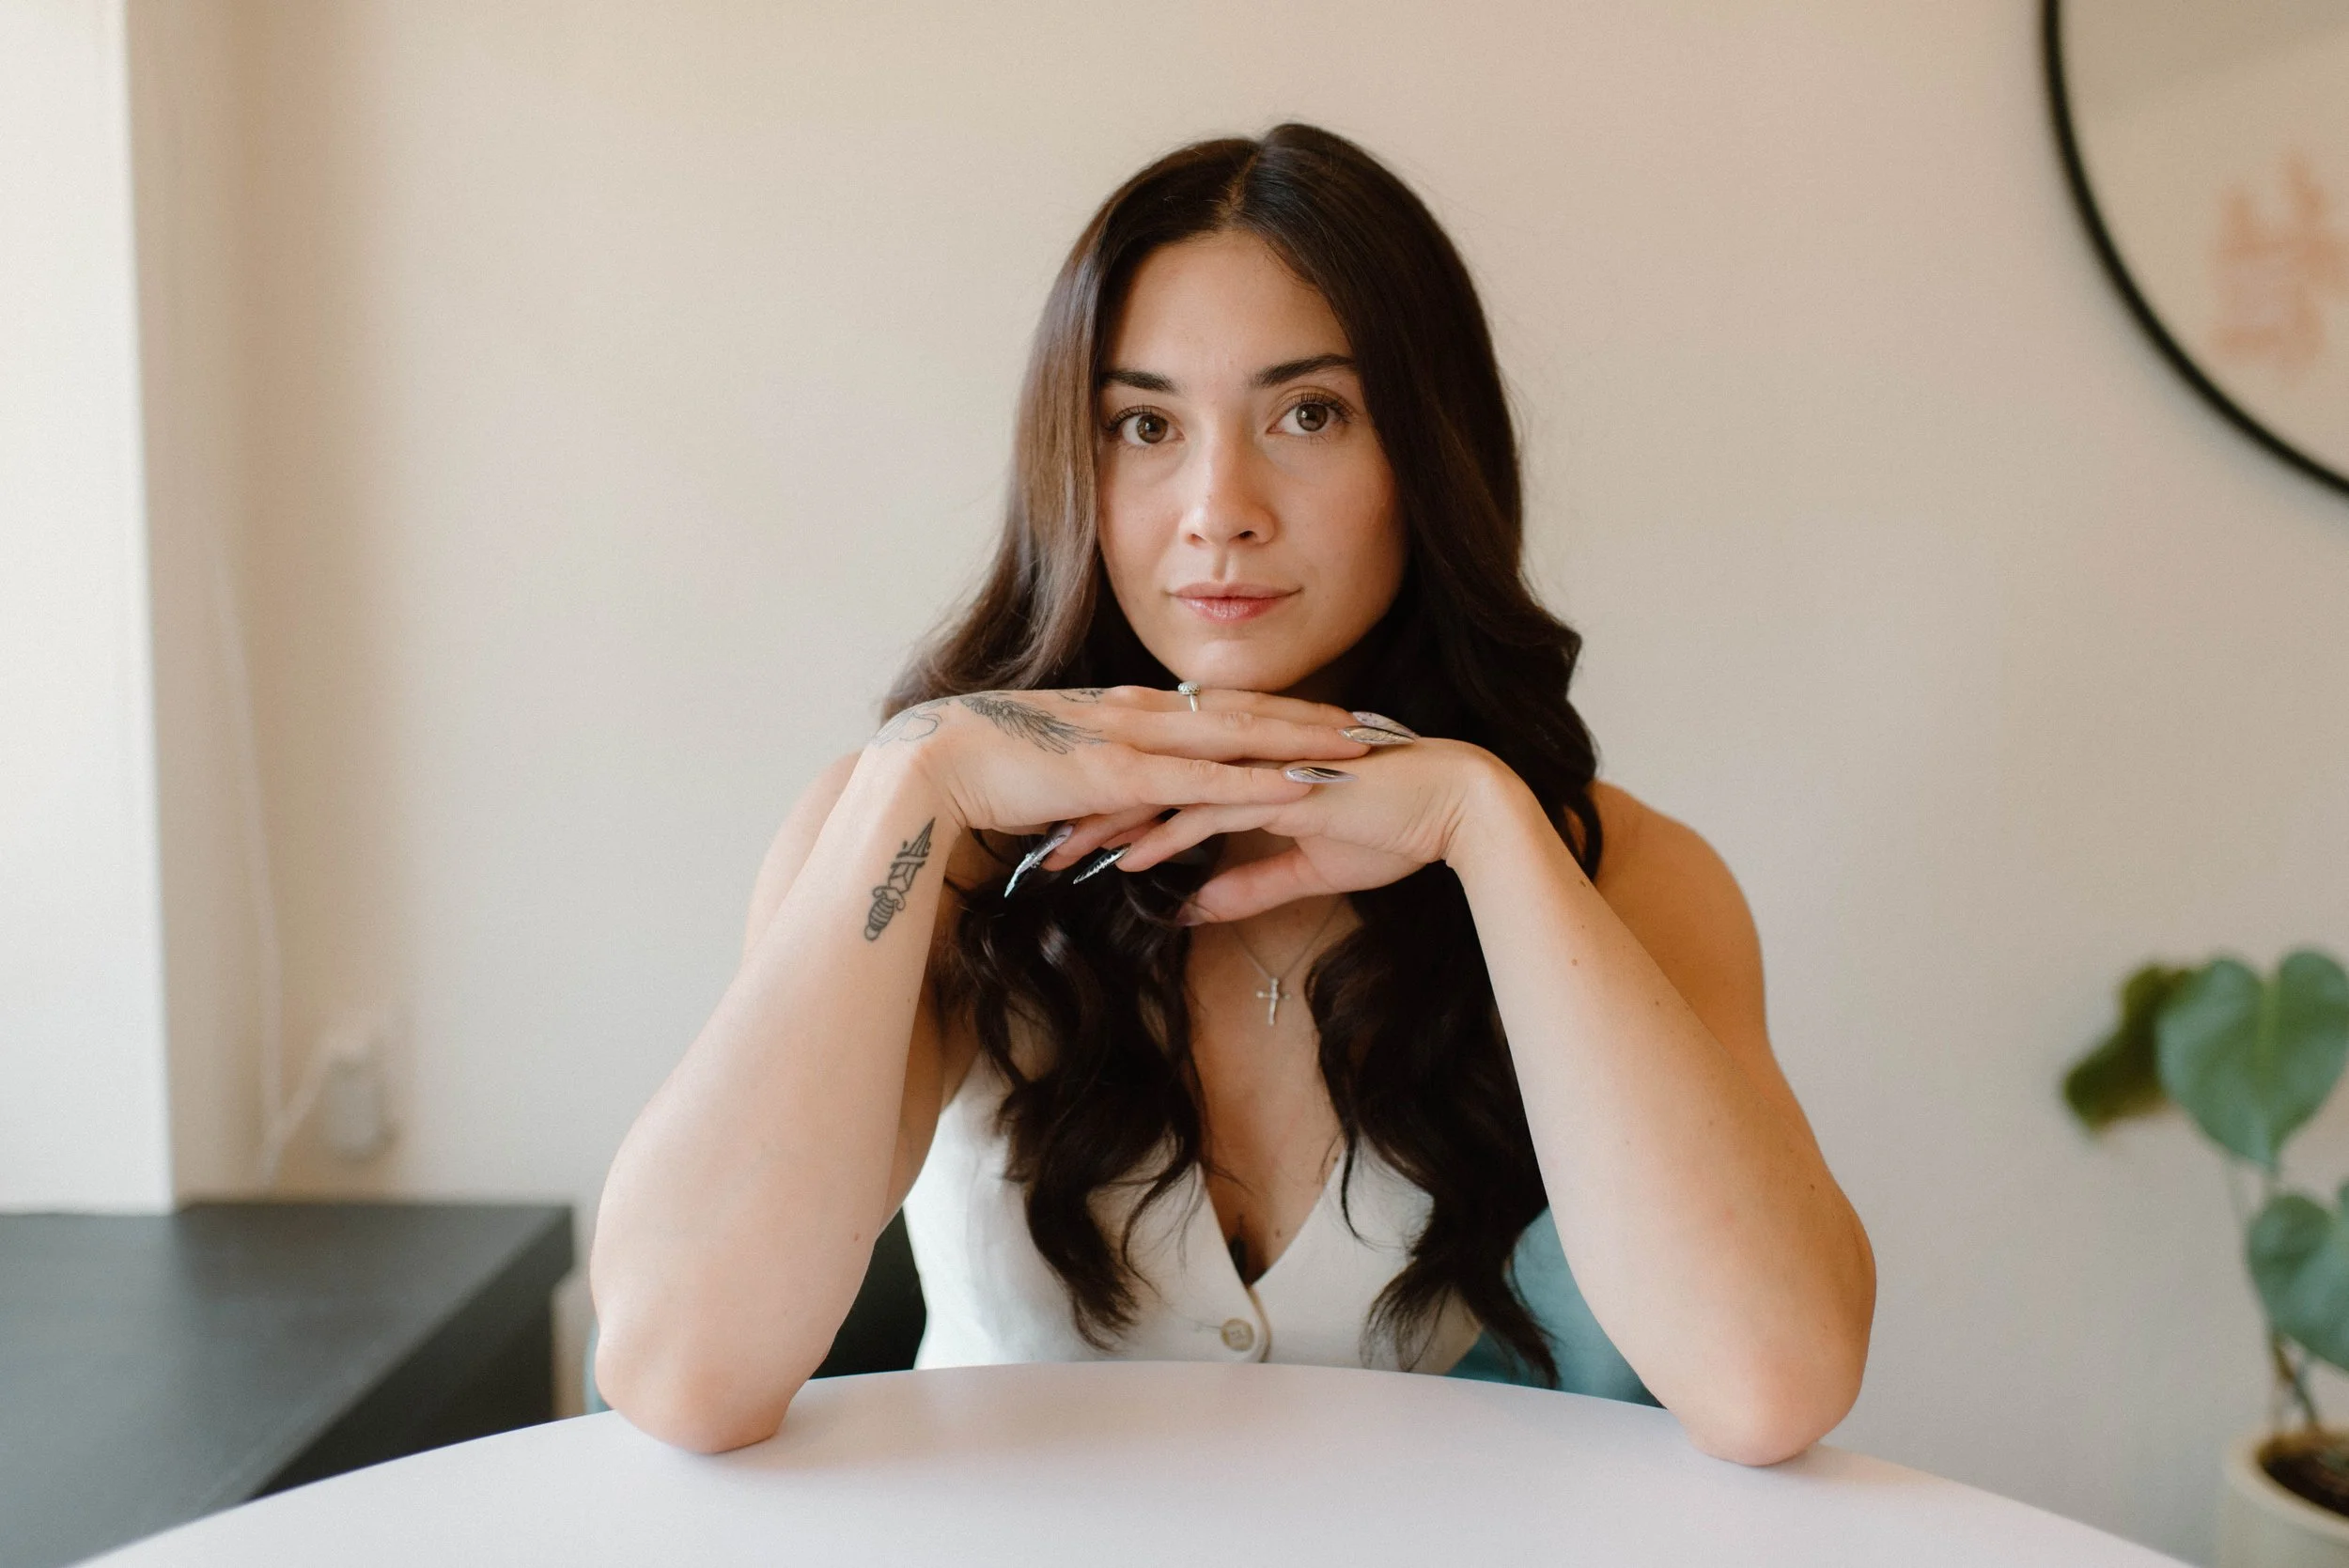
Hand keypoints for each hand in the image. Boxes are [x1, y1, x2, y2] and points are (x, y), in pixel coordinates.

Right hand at [864, 685, 1369, 837]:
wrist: (933, 763)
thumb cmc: (989, 770)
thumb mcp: (1063, 771)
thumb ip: (1103, 780)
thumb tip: (1129, 801)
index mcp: (1131, 711)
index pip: (1224, 707)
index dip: (1285, 710)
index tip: (1337, 717)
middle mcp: (1142, 712)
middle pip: (1250, 711)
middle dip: (1318, 718)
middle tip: (1381, 725)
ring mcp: (1133, 740)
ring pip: (1240, 736)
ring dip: (1305, 742)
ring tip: (1363, 750)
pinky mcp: (1118, 774)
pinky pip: (1203, 780)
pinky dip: (1258, 781)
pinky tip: (1300, 786)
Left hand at [1059, 734, 1508, 923]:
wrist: (1457, 809)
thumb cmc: (1393, 827)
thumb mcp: (1305, 864)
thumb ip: (1247, 884)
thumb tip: (1194, 910)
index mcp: (1247, 760)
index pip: (1160, 775)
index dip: (1107, 800)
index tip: (1059, 825)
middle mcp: (1245, 754)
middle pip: (1145, 774)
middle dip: (1085, 806)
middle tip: (1031, 834)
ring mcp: (1262, 766)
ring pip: (1165, 790)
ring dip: (1109, 824)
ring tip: (1060, 854)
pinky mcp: (1282, 788)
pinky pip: (1208, 812)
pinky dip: (1163, 837)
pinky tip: (1124, 860)